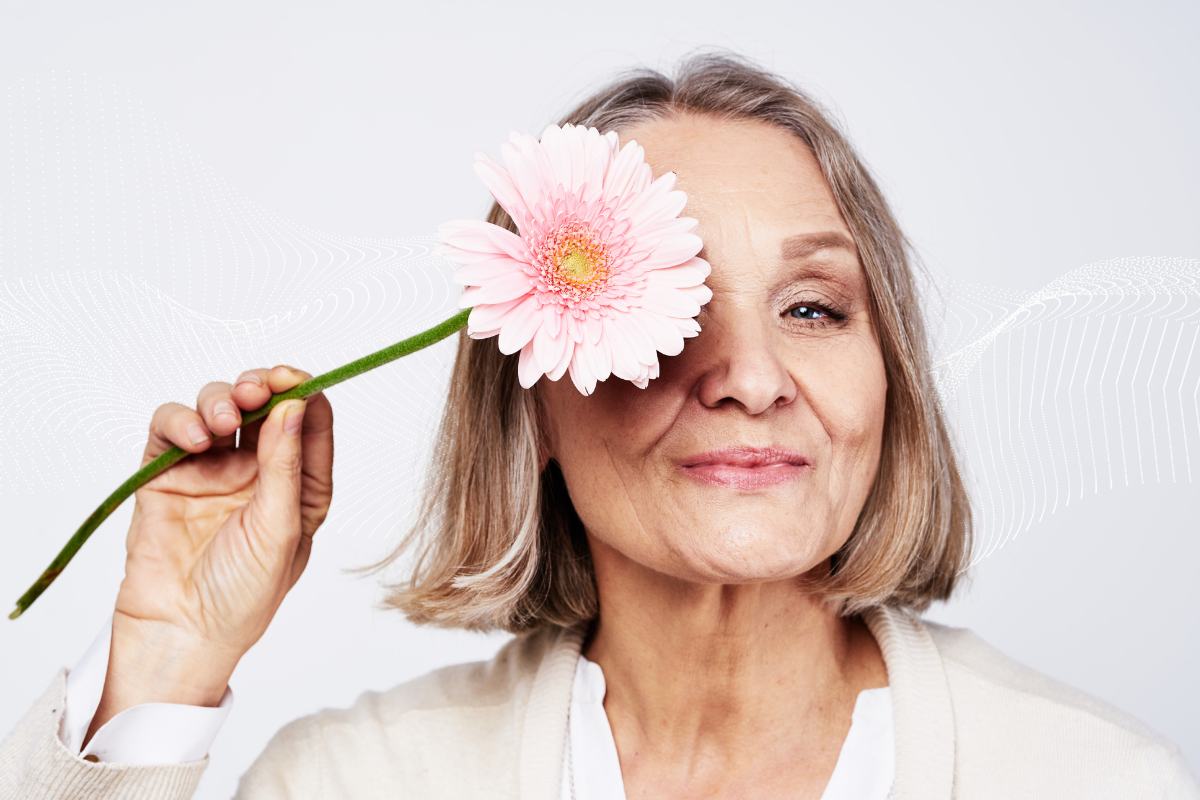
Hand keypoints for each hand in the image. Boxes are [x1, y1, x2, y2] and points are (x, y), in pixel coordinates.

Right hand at [86, 366, 333, 741]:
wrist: (181, 634)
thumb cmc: (242, 596)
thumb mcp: (280, 530)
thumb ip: (286, 466)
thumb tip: (296, 405)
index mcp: (299, 485)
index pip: (309, 422)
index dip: (303, 392)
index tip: (294, 378)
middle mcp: (258, 471)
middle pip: (262, 404)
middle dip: (260, 386)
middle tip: (256, 390)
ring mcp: (211, 470)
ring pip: (217, 406)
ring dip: (220, 400)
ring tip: (222, 423)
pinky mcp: (167, 474)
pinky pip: (171, 429)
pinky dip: (180, 420)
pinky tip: (193, 439)